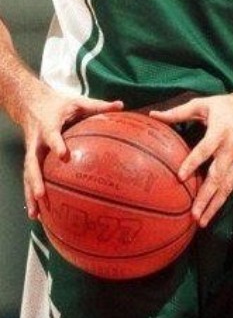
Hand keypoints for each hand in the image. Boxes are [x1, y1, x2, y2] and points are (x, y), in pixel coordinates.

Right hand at [21, 83, 122, 218]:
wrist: (32, 103)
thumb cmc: (60, 105)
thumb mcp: (78, 102)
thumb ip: (99, 106)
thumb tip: (121, 105)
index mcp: (48, 126)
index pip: (51, 136)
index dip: (56, 145)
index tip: (63, 156)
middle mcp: (36, 142)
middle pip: (32, 163)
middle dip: (36, 180)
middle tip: (41, 195)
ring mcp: (32, 152)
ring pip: (27, 176)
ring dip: (30, 195)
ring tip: (35, 215)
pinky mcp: (31, 160)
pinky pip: (30, 179)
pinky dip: (32, 197)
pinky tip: (38, 215)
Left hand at [150, 90, 232, 227]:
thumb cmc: (225, 106)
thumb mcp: (202, 104)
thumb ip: (178, 112)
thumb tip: (153, 116)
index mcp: (220, 131)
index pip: (205, 149)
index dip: (193, 162)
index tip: (180, 177)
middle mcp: (231, 148)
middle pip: (218, 175)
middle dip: (205, 196)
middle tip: (193, 214)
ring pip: (226, 186)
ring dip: (214, 205)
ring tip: (201, 221)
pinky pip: (231, 185)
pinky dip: (221, 200)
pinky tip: (211, 212)